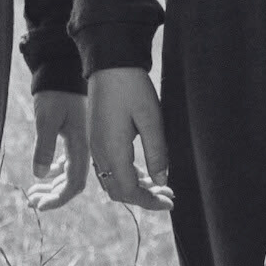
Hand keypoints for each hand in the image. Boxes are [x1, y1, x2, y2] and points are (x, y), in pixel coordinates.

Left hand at [25, 90, 89, 210]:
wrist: (61, 72)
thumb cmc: (55, 94)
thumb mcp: (47, 120)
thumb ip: (44, 147)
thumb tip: (39, 175)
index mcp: (81, 147)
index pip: (73, 184)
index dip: (58, 200)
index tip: (40, 207)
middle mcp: (84, 149)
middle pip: (72, 183)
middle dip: (52, 197)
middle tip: (32, 202)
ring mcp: (80, 144)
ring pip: (68, 175)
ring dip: (52, 186)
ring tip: (33, 193)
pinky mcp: (74, 138)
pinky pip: (67, 164)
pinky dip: (55, 173)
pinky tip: (44, 174)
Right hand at [86, 66, 173, 209]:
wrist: (109, 62)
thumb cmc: (132, 87)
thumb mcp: (152, 119)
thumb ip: (157, 153)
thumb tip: (161, 181)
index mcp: (112, 150)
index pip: (129, 191)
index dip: (150, 201)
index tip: (170, 203)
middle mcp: (99, 153)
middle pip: (118, 191)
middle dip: (143, 198)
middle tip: (168, 195)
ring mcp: (95, 145)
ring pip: (112, 180)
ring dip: (134, 188)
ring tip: (159, 186)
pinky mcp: (96, 138)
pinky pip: (108, 168)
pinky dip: (126, 176)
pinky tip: (144, 172)